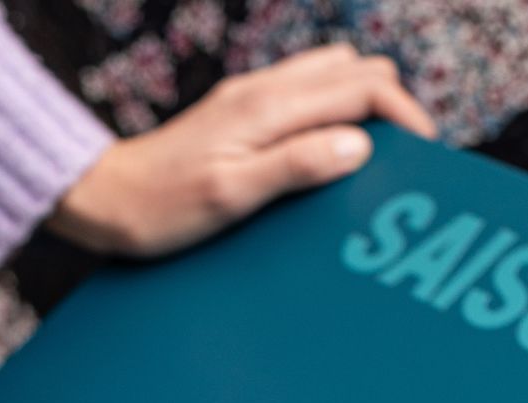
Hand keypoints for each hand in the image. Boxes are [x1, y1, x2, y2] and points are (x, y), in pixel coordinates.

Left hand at [50, 43, 435, 257]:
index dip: (405, 113)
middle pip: (355, 69)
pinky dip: (333, 114)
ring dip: (362, 106)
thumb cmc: (160, 208)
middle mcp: (263, 91)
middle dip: (391, 105)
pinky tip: (329, 154)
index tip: (423, 154)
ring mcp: (251, 98)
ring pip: (332, 75)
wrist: (104, 199)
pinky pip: (305, 96)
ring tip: (372, 158)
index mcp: (268, 107)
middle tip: (403, 159)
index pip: (363, 84)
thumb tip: (358, 146)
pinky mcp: (240, 113)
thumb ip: (296, 166)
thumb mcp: (231, 196)